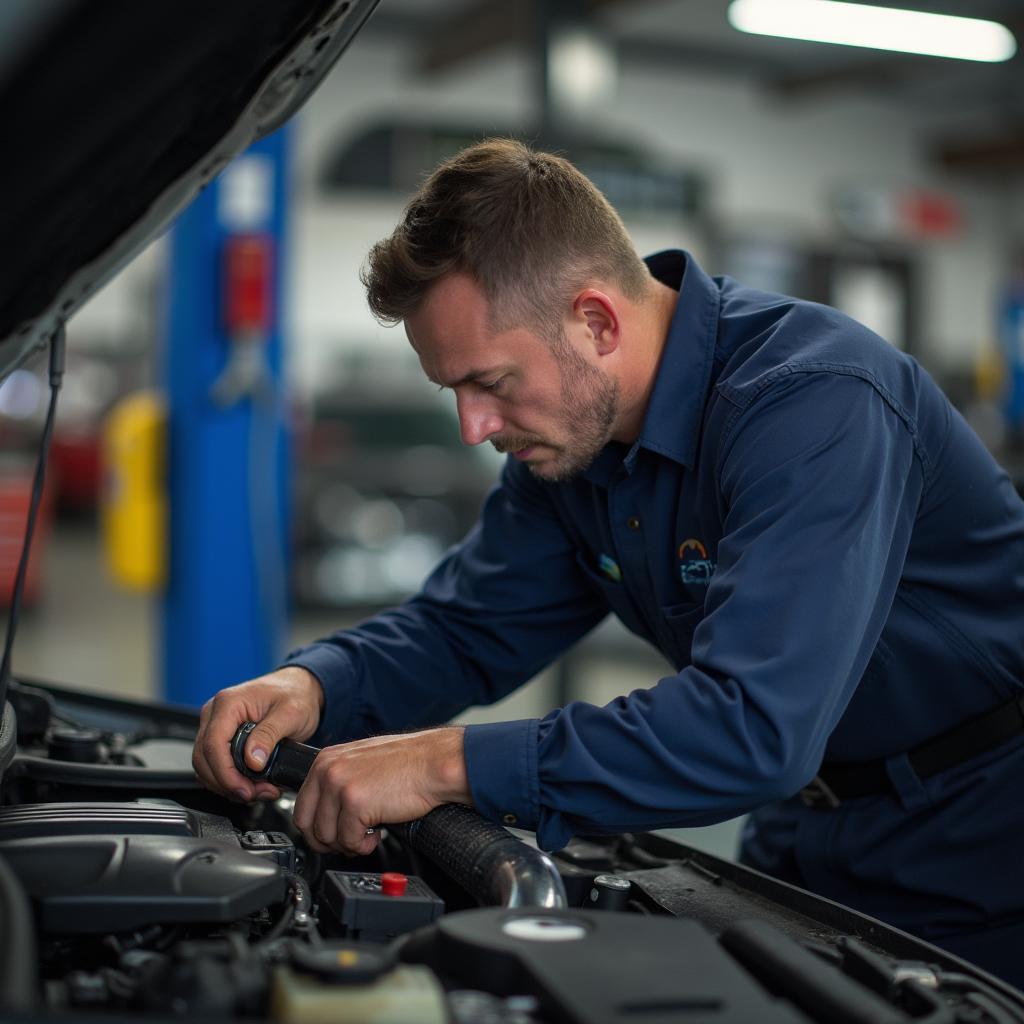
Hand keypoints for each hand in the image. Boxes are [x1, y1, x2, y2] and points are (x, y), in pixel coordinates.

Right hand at [192, 666, 324, 801]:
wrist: (298, 688)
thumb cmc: (295, 693)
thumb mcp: (291, 712)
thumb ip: (270, 735)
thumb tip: (253, 761)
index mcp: (228, 703)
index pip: (212, 745)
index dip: (226, 774)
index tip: (245, 789)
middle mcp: (215, 714)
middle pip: (204, 759)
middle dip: (228, 784)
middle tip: (256, 793)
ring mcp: (215, 726)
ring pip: (206, 767)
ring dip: (229, 786)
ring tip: (259, 790)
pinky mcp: (221, 738)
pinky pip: (215, 766)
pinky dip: (230, 781)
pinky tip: (252, 785)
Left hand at [293, 727, 470, 857]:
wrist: (433, 762)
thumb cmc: (407, 763)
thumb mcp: (361, 762)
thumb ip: (338, 781)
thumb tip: (325, 813)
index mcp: (326, 759)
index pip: (301, 806)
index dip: (317, 829)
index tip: (332, 835)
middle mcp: (328, 769)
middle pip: (306, 825)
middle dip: (327, 842)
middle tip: (349, 841)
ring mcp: (339, 785)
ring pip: (326, 837)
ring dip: (349, 844)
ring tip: (369, 832)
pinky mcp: (355, 802)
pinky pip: (348, 841)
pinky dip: (363, 845)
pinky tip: (377, 833)